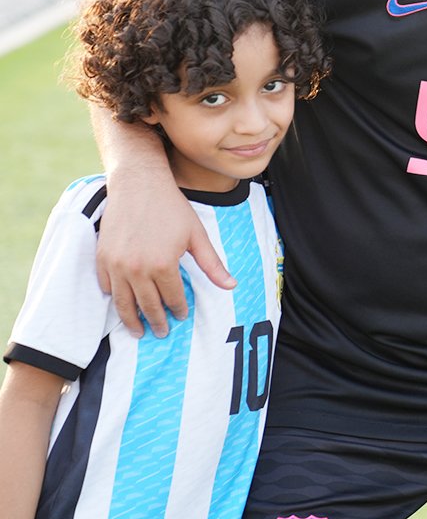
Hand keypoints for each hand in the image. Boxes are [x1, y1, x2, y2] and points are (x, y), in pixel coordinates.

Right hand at [95, 166, 233, 336]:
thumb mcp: (197, 235)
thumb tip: (231, 286)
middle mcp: (136, 269)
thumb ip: (212, 265)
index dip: (179, 309)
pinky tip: (121, 303)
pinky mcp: (102, 257)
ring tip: (137, 331)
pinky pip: (106, 286)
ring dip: (130, 320)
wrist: (139, 185)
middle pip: (147, 306)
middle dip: (156, 322)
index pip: (172, 298)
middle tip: (160, 333)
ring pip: (123, 302)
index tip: (182, 316)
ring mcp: (115, 265)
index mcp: (162, 265)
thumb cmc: (172, 208)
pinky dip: (113, 297)